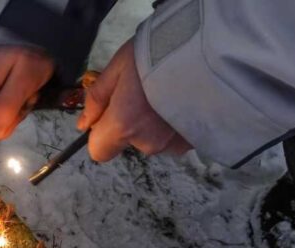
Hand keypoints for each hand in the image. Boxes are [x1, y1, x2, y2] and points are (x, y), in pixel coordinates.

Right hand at [0, 46, 54, 142]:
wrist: (22, 28)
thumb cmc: (27, 54)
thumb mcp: (24, 81)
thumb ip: (6, 108)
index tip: (14, 114)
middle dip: (7, 116)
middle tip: (24, 98)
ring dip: (8, 107)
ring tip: (20, 88)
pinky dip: (3, 97)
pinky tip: (13, 83)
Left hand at [77, 40, 191, 160]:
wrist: (210, 49)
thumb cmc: (159, 52)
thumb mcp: (118, 67)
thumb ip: (97, 98)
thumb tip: (84, 125)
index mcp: (123, 124)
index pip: (99, 151)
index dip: (100, 134)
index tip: (110, 113)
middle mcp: (147, 141)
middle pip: (129, 141)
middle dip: (131, 122)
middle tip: (145, 91)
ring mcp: (173, 144)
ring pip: (153, 139)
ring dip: (155, 123)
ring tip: (168, 92)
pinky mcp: (194, 142)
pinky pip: (175, 138)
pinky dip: (176, 124)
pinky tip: (183, 100)